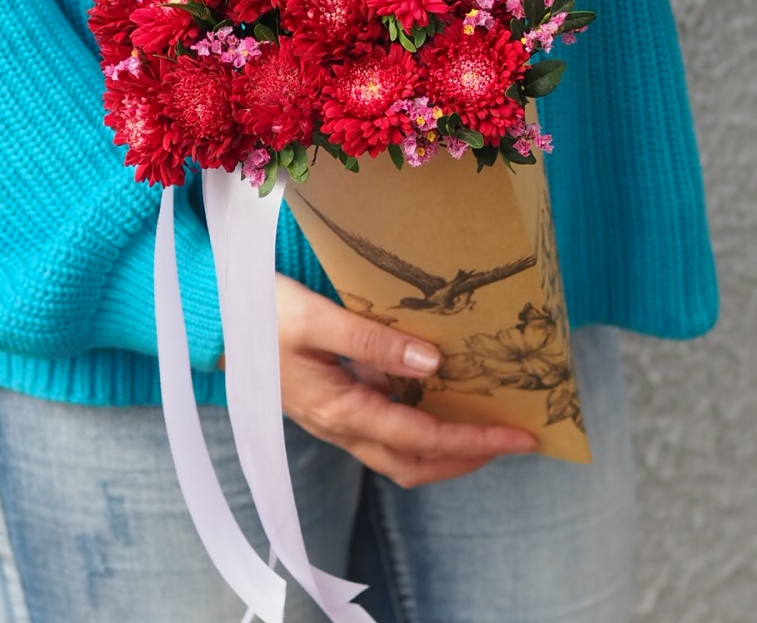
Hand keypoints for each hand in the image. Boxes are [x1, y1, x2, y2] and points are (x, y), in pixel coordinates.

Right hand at [271, 274, 537, 487]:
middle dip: (469, 458)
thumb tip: (432, 362)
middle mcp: (341, 426)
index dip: (474, 441)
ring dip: (447, 449)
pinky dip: (423, 427)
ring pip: (402, 455)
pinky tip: (439, 397)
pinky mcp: (335, 405)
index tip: (519, 434)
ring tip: (485, 423)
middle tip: (514, 436)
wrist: (214, 319)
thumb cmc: (260, 314)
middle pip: (416, 465)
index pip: (421, 440)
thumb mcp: (315, 317)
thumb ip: (372, 340)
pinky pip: (388, 431)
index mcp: (339, 410)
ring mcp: (337, 420)